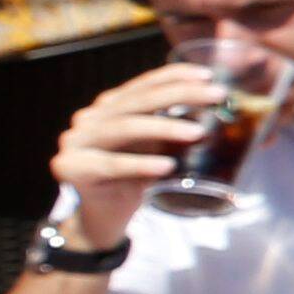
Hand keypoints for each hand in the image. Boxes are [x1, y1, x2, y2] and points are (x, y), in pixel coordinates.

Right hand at [47, 65, 222, 240]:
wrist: (105, 217)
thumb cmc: (136, 179)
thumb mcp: (156, 148)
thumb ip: (174, 128)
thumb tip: (223, 114)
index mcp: (108, 107)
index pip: (143, 84)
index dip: (174, 76)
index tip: (208, 75)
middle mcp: (89, 118)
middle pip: (137, 101)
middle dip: (179, 95)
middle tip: (216, 96)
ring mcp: (75, 141)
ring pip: (124, 127)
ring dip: (163, 128)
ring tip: (198, 132)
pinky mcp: (70, 168)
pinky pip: (111, 164)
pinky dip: (141, 164)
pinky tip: (167, 166)